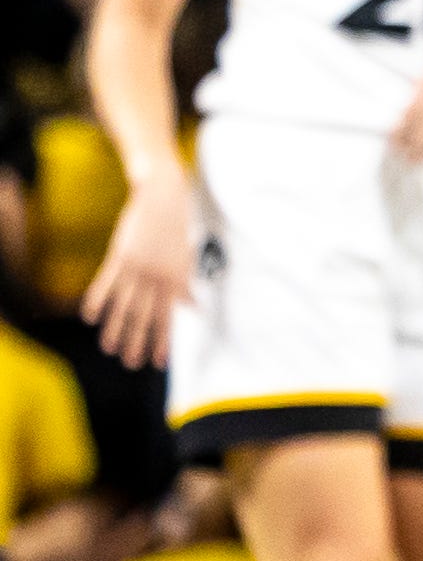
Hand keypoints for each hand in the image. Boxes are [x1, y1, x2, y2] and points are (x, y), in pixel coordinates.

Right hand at [80, 176, 193, 369]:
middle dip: (138, 341)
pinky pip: (106, 282)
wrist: (164, 196)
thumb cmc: (177, 227)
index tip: (160, 361)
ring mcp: (137, 267)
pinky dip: (97, 300)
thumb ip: (185, 285)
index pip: (168, 317)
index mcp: (176, 278)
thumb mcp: (187, 257)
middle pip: (145, 315)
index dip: (163, 340)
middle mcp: (157, 276)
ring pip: (124, 304)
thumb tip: (194, 308)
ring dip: (116, 328)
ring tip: (109, 349)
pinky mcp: (120, 255)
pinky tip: (90, 318)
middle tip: (132, 364)